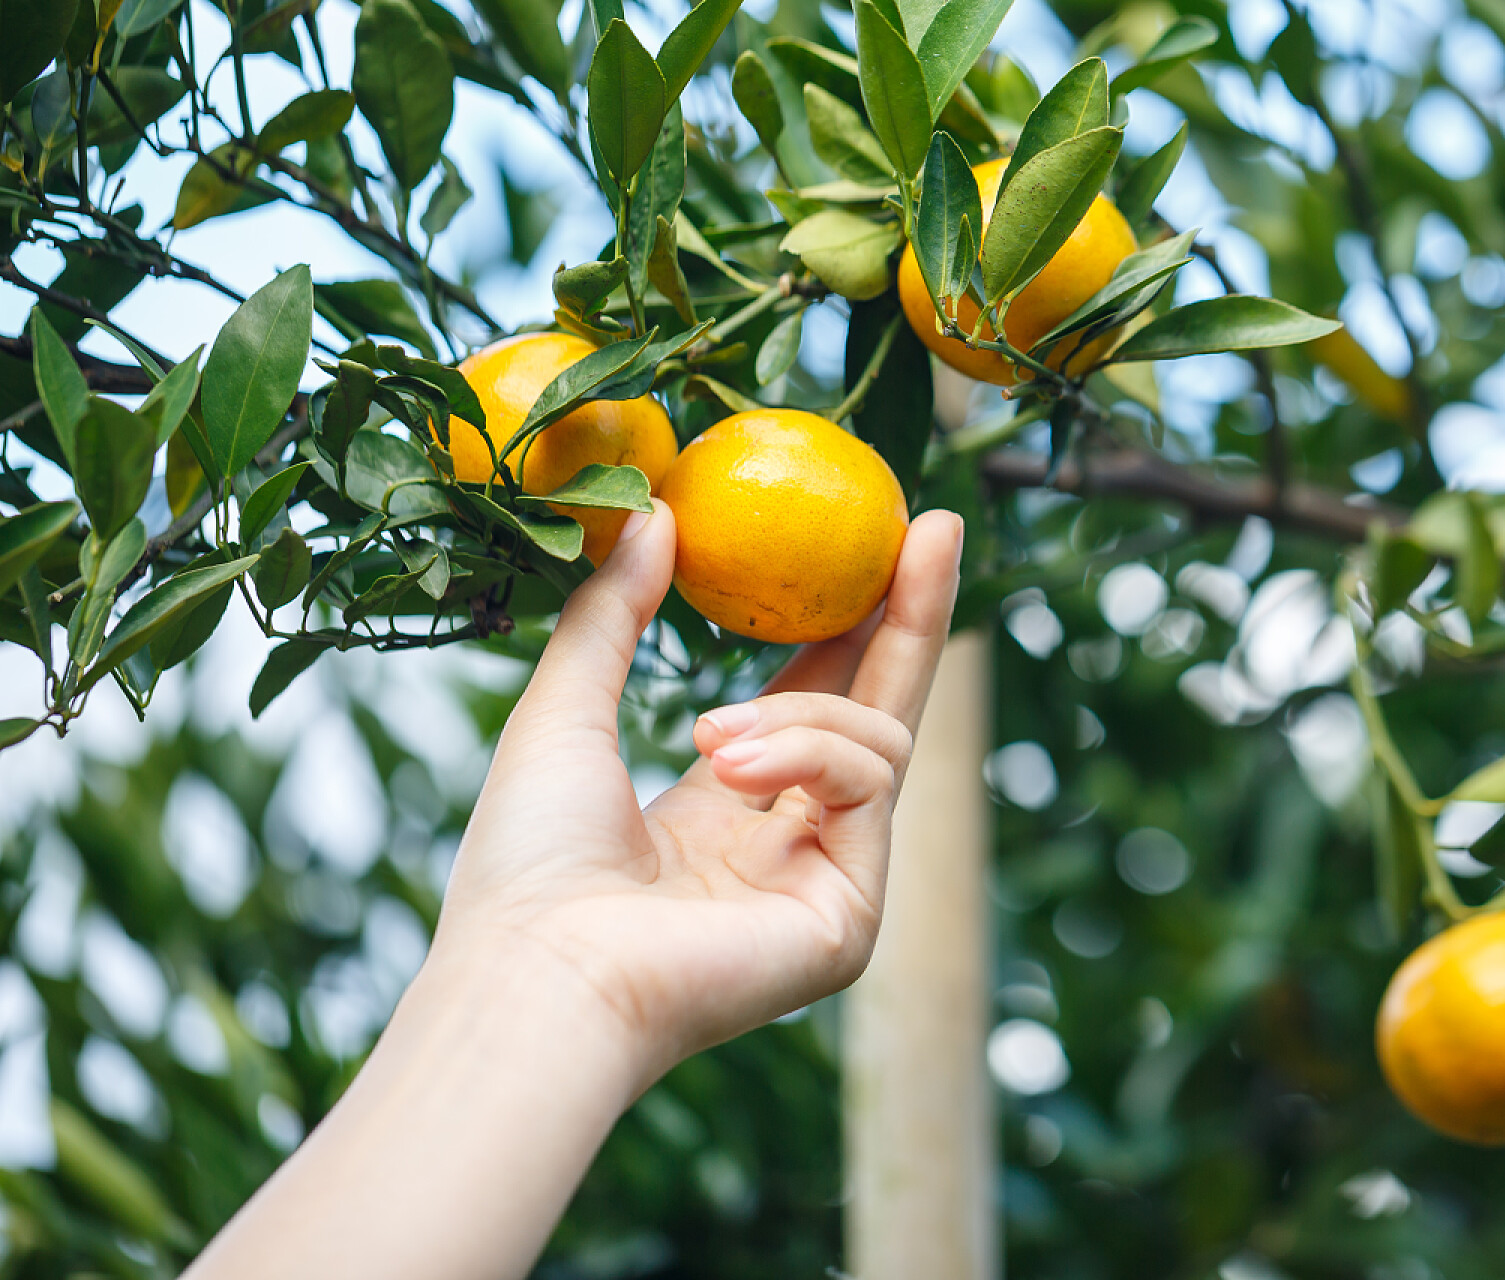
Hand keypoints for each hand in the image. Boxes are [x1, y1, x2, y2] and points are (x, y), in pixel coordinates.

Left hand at [434, 501, 964, 1082]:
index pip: (815, 700)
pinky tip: (729, 770)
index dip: (847, 622)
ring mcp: (827, 885)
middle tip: (936, 523)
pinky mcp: (851, 917)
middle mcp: (788, 847)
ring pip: (878, 742)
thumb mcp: (565, 710)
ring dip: (801, 714)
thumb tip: (660, 514)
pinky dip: (807, 757)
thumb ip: (615, 612)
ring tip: (708, 738)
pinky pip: (869, 787)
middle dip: (914, 616)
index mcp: (725, 811)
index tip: (876, 537)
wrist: (538, 971)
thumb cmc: (530, 864)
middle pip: (883, 710)